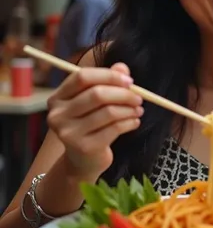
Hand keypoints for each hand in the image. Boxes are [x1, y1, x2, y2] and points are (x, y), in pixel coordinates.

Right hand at [47, 63, 142, 180]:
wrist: (84, 159)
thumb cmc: (92, 124)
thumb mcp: (97, 101)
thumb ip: (107, 81)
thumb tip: (122, 67)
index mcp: (58, 97)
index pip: (82, 77)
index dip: (109, 75)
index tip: (129, 81)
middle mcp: (58, 114)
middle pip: (97, 94)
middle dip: (124, 94)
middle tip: (139, 97)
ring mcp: (69, 132)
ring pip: (109, 112)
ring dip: (130, 109)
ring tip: (138, 110)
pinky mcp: (84, 147)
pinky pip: (115, 128)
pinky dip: (130, 122)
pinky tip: (135, 122)